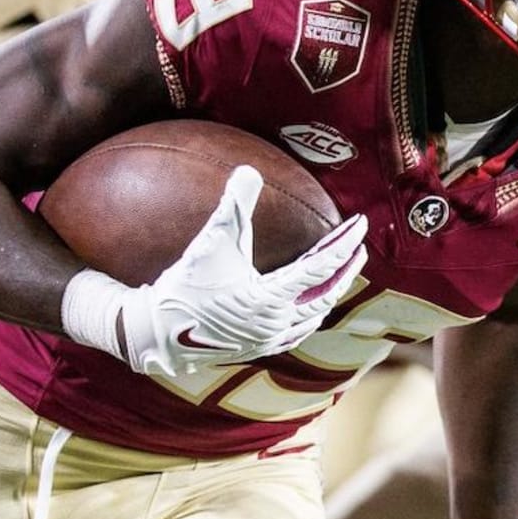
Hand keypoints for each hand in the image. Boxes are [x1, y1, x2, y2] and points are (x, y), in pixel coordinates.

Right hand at [62, 165, 367, 376]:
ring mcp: (270, 340)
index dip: (344, 243)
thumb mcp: (210, 241)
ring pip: (316, 315)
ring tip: (341, 271)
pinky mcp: (260, 348)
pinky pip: (300, 331)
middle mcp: (277, 323)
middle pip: (327, 293)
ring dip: (332, 290)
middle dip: (347, 267)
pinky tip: (311, 304)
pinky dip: (313, 312)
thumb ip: (232, 205)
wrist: (158, 333)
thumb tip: (249, 170)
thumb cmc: (185, 286)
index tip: (359, 224)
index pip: (321, 267)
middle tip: (358, 244)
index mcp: (270, 298)